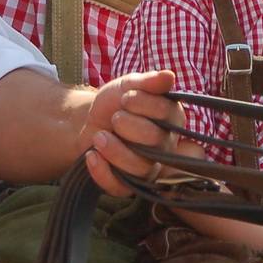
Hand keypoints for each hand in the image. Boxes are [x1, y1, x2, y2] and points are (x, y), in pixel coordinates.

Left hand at [83, 70, 182, 195]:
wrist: (91, 120)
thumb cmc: (117, 102)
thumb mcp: (129, 85)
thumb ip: (149, 82)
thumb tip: (169, 76)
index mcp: (171, 118)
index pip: (165, 112)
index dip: (142, 103)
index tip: (126, 97)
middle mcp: (166, 145)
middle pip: (155, 140)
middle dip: (128, 125)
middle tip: (114, 118)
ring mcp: (149, 167)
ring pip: (140, 167)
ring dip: (114, 150)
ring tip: (98, 137)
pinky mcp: (129, 183)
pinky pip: (121, 187)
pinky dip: (102, 172)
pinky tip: (92, 155)